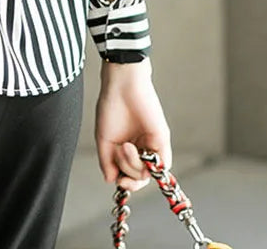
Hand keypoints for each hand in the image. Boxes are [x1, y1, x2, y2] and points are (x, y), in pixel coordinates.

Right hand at [94, 58, 171, 191]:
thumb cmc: (110, 105)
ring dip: (133, 167)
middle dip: (129, 176)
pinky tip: (133, 149)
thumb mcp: (103, 138)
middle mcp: (141, 148)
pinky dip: (149, 165)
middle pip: (140, 178)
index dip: (125, 182)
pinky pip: (162, 164)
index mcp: (127, 148)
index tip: (118, 180)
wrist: (121, 85)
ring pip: (149, 174)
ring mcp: (152, 144)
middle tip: (119, 161)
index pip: (130, 175)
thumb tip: (111, 180)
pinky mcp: (162, 139)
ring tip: (124, 146)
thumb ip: (106, 161)